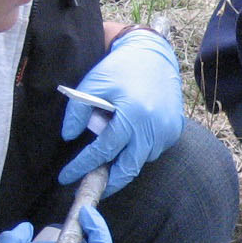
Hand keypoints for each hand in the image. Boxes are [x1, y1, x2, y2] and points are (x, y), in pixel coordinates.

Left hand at [59, 29, 183, 195]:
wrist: (154, 56)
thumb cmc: (120, 69)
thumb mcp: (93, 84)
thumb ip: (78, 111)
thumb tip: (69, 137)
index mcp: (133, 115)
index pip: (104, 150)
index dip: (83, 166)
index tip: (66, 178)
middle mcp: (154, 127)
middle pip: (128, 168)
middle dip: (109, 182)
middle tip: (90, 187)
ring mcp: (167, 131)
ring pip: (141, 160)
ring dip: (123, 164)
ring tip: (107, 159)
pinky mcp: (174, 130)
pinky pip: (153, 151)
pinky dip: (138, 152)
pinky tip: (128, 142)